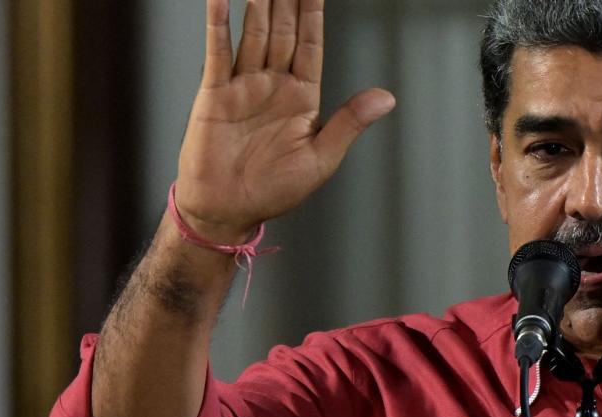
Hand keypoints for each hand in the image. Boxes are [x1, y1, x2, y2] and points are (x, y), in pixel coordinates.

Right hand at [175, 0, 395, 241]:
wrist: (228, 210)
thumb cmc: (275, 191)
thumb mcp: (321, 157)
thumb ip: (349, 122)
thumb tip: (386, 98)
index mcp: (302, 97)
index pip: (310, 43)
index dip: (313, 12)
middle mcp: (273, 84)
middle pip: (283, 29)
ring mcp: (243, 85)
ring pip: (254, 32)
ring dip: (257, 2)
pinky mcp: (215, 93)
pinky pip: (219, 51)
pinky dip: (218, 23)